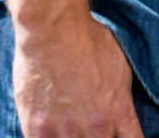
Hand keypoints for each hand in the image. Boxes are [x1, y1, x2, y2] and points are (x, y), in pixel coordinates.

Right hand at [13, 11, 142, 136]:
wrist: (54, 31)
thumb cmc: (90, 44)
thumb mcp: (121, 73)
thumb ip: (121, 105)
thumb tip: (121, 123)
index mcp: (120, 113)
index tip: (120, 136)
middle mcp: (95, 128)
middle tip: (93, 130)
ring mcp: (64, 131)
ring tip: (73, 126)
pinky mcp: (36, 129)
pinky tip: (53, 131)